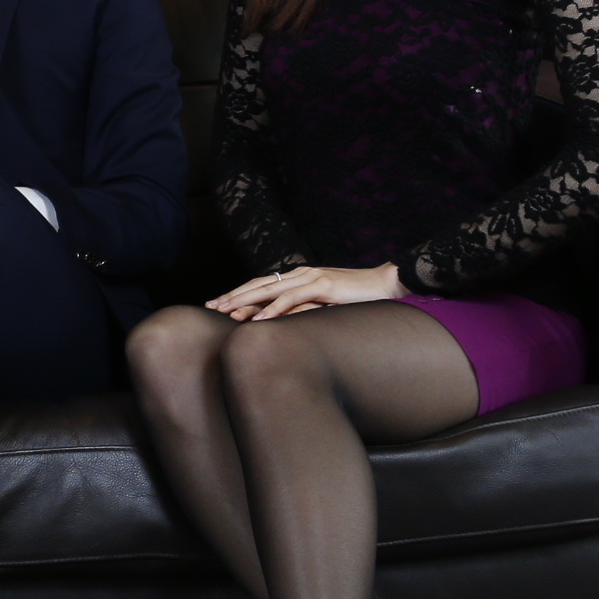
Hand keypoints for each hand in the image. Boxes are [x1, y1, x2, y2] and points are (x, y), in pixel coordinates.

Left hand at [203, 262, 404, 321]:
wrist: (386, 284)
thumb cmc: (357, 299)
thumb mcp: (324, 305)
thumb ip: (303, 310)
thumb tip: (280, 323)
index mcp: (299, 277)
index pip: (262, 284)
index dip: (239, 293)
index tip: (219, 305)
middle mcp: (300, 274)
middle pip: (258, 284)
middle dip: (233, 295)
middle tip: (212, 306)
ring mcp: (310, 278)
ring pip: (270, 289)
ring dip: (246, 301)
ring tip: (227, 312)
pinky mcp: (323, 286)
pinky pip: (293, 299)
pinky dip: (274, 309)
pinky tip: (260, 319)